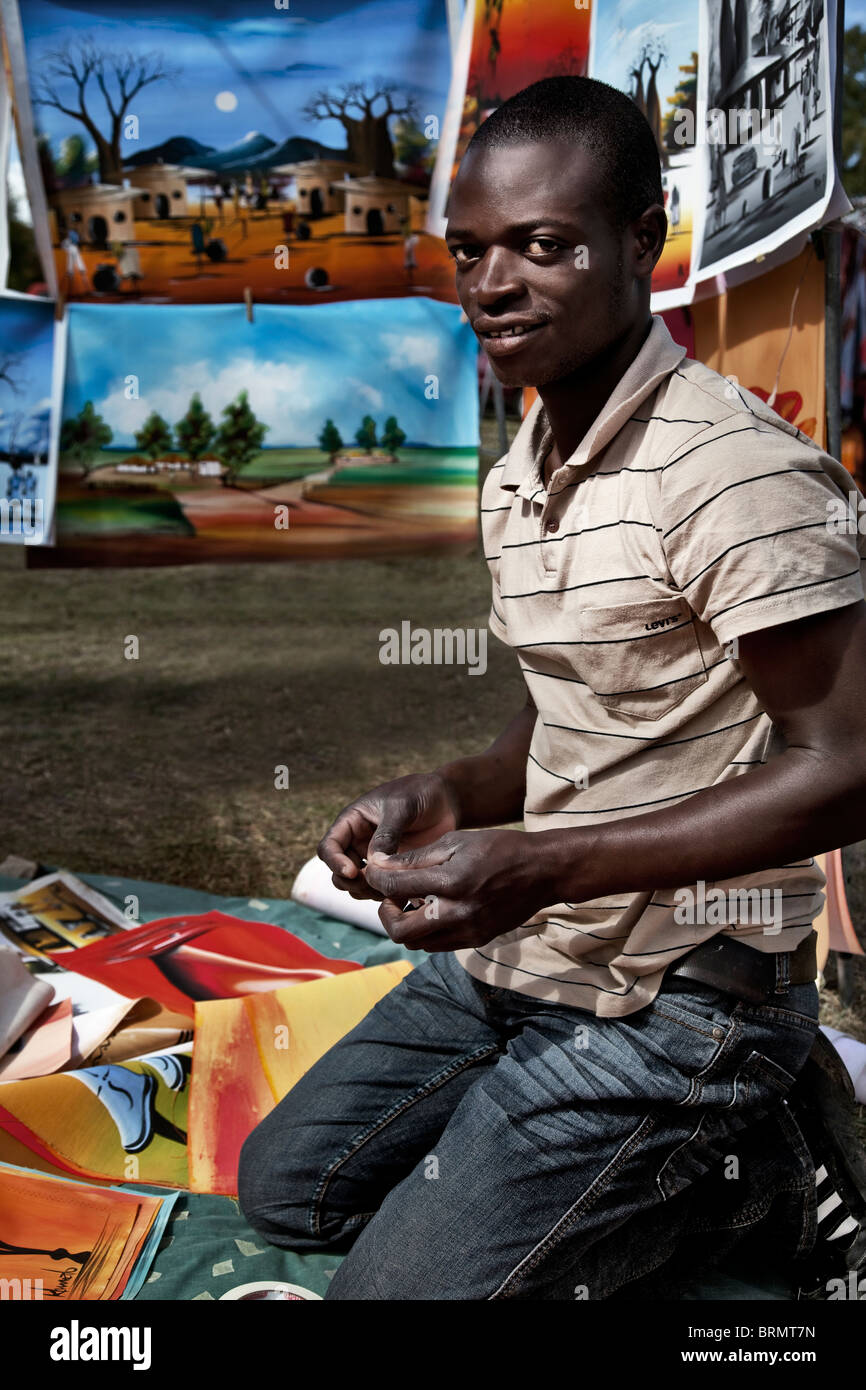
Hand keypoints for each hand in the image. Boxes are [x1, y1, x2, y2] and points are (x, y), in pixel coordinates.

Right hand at [317, 772, 459, 901]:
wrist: (446, 800)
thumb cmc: (420, 794)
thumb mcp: (402, 807)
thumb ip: (387, 833)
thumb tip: (373, 862)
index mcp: (352, 821)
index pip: (329, 847)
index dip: (335, 862)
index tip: (353, 872)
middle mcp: (358, 842)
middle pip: (338, 872)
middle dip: (351, 883)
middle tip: (374, 885)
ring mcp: (374, 858)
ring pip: (356, 885)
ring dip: (367, 892)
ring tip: (390, 888)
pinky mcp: (391, 870)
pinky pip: (379, 888)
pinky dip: (384, 894)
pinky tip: (402, 891)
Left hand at [363, 828, 553, 950]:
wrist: (542, 871)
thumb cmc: (498, 848)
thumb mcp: (455, 842)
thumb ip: (415, 858)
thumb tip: (378, 865)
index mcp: (451, 881)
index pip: (394, 887)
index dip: (375, 878)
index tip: (372, 870)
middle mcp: (458, 912)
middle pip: (400, 931)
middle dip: (384, 913)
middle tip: (390, 896)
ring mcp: (468, 931)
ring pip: (417, 943)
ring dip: (405, 924)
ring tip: (411, 901)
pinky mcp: (477, 939)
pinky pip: (438, 945)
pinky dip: (426, 931)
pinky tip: (432, 909)